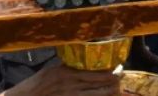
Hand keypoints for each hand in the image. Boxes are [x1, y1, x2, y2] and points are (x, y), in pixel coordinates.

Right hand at [4, 64, 121, 95]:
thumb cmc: (36, 84)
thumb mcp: (52, 70)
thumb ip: (67, 67)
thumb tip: (80, 64)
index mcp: (67, 73)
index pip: (93, 72)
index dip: (107, 73)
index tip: (116, 70)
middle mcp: (71, 85)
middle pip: (97, 85)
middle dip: (111, 83)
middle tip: (121, 81)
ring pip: (95, 95)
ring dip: (107, 93)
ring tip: (117, 91)